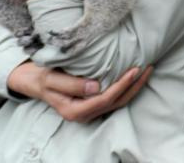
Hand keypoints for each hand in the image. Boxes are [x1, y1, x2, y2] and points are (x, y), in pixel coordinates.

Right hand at [7, 62, 152, 122]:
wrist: (35, 81)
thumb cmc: (43, 78)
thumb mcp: (52, 79)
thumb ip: (71, 84)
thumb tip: (95, 87)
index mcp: (74, 111)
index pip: (105, 99)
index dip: (122, 86)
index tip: (135, 70)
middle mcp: (85, 114)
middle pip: (116, 102)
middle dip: (135, 86)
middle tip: (148, 68)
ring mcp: (91, 110)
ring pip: (119, 102)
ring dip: (135, 87)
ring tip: (147, 70)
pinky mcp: (94, 103)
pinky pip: (115, 98)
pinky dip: (128, 87)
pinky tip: (136, 75)